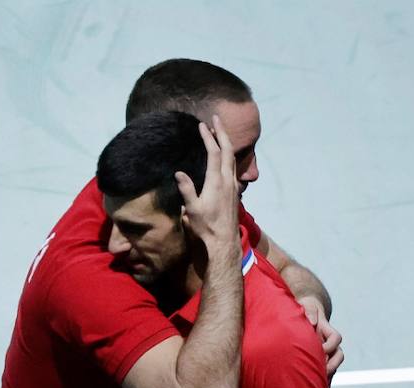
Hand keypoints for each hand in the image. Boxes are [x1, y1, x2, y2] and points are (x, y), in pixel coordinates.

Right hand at [176, 116, 239, 251]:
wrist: (224, 242)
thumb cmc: (206, 227)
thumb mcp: (192, 210)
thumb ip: (187, 190)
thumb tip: (178, 173)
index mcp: (216, 182)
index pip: (214, 153)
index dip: (208, 137)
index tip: (201, 125)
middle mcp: (228, 180)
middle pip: (228, 150)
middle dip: (222, 132)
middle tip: (216, 118)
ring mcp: (234, 186)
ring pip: (232, 158)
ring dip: (226, 143)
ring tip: (220, 132)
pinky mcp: (235, 192)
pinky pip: (233, 167)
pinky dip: (229, 156)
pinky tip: (225, 157)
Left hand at [299, 296, 344, 376]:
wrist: (305, 315)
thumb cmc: (305, 309)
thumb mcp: (307, 306)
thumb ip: (310, 311)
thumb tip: (312, 322)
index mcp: (327, 331)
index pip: (336, 338)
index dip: (330, 344)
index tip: (321, 349)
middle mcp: (329, 343)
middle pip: (339, 355)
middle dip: (332, 364)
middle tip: (323, 372)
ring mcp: (325, 352)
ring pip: (333, 366)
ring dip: (328, 375)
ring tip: (320, 385)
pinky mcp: (319, 360)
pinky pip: (325, 372)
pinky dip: (323, 382)